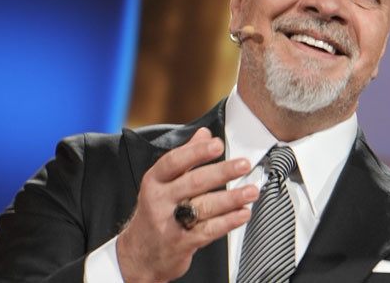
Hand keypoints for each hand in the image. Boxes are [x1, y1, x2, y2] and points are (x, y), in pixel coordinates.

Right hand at [116, 127, 258, 281]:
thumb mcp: (162, 183)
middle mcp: (159, 200)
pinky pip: (208, 230)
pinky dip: (228, 221)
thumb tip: (204, 133)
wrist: (138, 255)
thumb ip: (184, 158)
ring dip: (231, 198)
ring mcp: (168, 222)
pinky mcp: (181, 243)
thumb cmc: (155, 213)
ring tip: (251, 191)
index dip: (196, 151)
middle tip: (243, 165)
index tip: (217, 144)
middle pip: (193, 183)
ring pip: (203, 207)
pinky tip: (243, 213)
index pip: (174, 161)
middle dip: (221, 172)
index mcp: (154, 181)